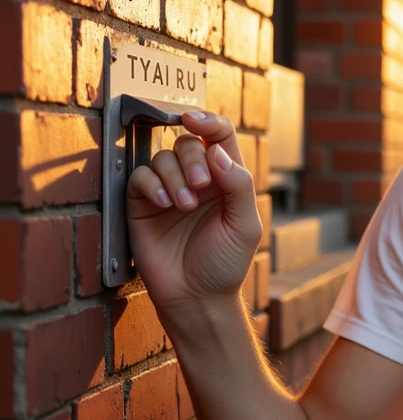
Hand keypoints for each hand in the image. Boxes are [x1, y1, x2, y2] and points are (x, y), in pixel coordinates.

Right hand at [126, 111, 263, 313]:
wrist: (196, 297)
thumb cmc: (225, 264)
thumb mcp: (245, 225)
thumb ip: (238, 184)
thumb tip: (215, 150)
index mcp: (226, 179)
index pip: (218, 135)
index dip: (208, 121)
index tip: (195, 121)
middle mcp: (197, 180)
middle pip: (188, 142)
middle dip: (192, 159)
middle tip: (200, 188)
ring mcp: (169, 190)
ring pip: (163, 157)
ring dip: (174, 177)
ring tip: (183, 207)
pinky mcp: (143, 204)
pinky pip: (140, 177)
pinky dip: (151, 185)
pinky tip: (164, 206)